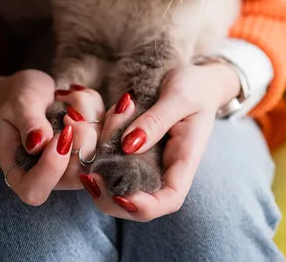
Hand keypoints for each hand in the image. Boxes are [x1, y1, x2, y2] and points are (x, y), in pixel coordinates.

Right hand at [0, 70, 103, 205]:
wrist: (40, 90)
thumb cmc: (22, 99)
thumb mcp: (19, 104)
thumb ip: (28, 122)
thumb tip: (39, 143)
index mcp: (20, 172)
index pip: (34, 191)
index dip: (51, 168)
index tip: (59, 134)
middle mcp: (50, 176)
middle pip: (75, 175)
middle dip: (80, 138)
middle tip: (70, 112)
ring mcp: (76, 165)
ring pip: (97, 155)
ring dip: (91, 118)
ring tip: (72, 96)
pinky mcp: (96, 151)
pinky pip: (110, 137)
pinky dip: (103, 113)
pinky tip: (87, 97)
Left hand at [83, 62, 239, 220]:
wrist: (197, 79)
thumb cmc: (195, 87)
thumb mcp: (179, 97)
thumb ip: (156, 120)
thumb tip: (128, 145)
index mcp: (184, 161)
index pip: (169, 200)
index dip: (144, 207)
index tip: (119, 194)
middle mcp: (166, 168)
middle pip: (140, 203)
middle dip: (111, 199)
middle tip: (89, 177)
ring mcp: (149, 161)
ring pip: (122, 185)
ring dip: (101, 177)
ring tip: (89, 149)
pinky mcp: (135, 150)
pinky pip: (114, 162)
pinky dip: (100, 155)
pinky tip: (94, 134)